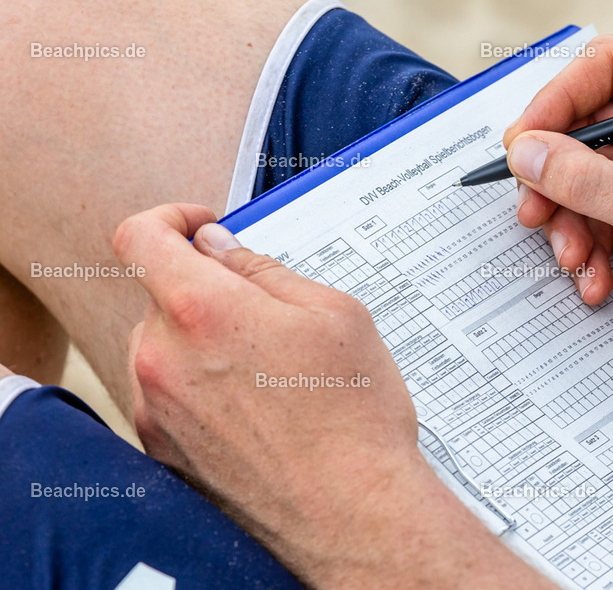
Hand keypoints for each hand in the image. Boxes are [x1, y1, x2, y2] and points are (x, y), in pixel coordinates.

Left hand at [115, 204, 552, 587]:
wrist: (351, 512)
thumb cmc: (353, 415)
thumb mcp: (335, 313)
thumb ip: (265, 271)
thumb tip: (221, 249)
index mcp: (202, 310)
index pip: (139, 237)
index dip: (169, 219)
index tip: (203, 229)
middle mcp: (162, 359)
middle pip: (160, 295)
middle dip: (205, 289)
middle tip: (265, 310)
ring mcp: (156, 410)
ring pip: (163, 346)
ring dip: (202, 339)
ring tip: (268, 367)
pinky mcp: (162, 451)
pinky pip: (167, 394)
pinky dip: (201, 385)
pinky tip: (257, 406)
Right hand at [503, 35, 612, 382]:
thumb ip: (588, 179)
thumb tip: (526, 151)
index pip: (608, 69)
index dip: (556, 102)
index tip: (523, 144)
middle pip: (585, 126)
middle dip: (557, 177)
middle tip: (533, 211)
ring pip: (583, 176)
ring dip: (569, 222)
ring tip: (575, 260)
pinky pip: (597, 215)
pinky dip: (588, 248)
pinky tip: (595, 280)